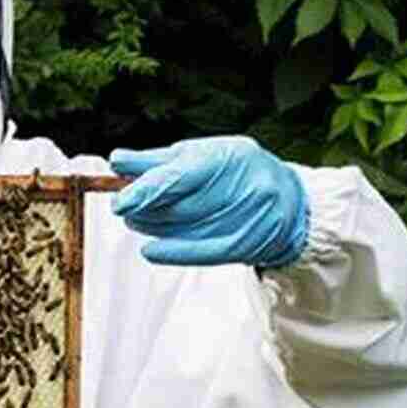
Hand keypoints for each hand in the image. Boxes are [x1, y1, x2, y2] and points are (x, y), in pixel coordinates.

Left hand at [109, 136, 308, 267]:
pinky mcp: (246, 244)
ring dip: (152, 226)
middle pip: (179, 206)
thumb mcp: (199, 155)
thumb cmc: (235, 171)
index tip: (120, 201)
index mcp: (230, 156)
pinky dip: (172, 252)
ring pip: (185, 229)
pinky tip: (150, 250)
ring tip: (137, 219)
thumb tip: (117, 161)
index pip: (180, 177)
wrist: (289, 201)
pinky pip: (203, 252)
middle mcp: (244, 187)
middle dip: (144, 208)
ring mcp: (248, 218)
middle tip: (124, 206)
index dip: (146, 191)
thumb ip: (158, 161)